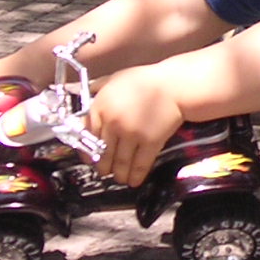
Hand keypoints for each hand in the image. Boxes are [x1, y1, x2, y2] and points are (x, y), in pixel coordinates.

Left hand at [87, 66, 184, 185]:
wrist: (173, 86)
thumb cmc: (145, 80)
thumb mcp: (115, 78)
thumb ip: (99, 88)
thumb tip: (85, 93)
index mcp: (101, 106)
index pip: (87, 135)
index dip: (88, 150)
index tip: (90, 158)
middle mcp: (113, 122)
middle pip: (103, 152)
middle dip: (103, 166)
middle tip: (104, 171)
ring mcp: (131, 134)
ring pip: (120, 162)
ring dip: (119, 174)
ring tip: (119, 178)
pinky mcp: (149, 142)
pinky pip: (140, 163)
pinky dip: (136, 175)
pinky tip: (134, 181)